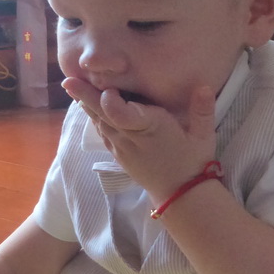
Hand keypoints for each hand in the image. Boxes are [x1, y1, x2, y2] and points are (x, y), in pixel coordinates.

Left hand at [62, 77, 216, 200]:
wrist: (181, 194)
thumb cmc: (193, 161)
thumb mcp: (204, 137)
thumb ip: (203, 110)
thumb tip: (204, 85)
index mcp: (153, 130)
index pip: (126, 117)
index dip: (112, 104)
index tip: (109, 90)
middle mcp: (132, 139)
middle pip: (105, 116)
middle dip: (86, 97)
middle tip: (68, 80)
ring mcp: (122, 147)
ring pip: (100, 123)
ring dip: (85, 104)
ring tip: (72, 85)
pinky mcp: (118, 153)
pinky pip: (102, 132)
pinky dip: (93, 117)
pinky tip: (85, 105)